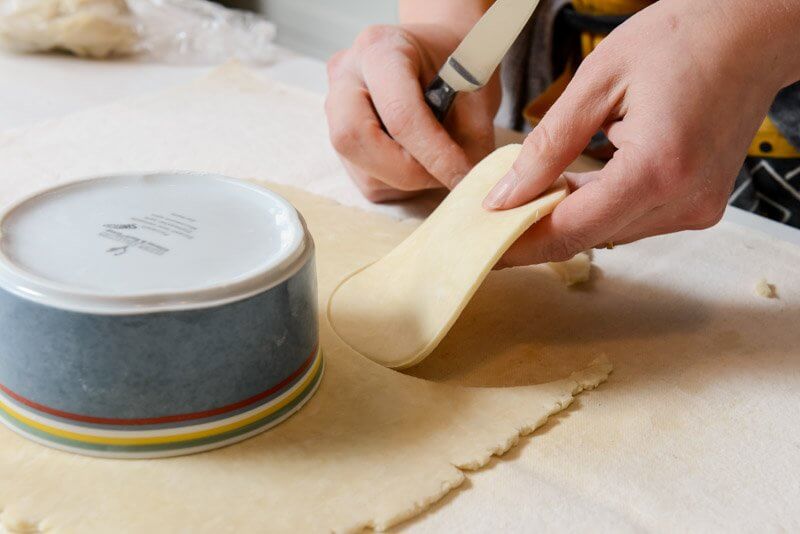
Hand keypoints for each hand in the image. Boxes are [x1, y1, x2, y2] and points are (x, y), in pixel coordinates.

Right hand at [326, 24, 500, 201]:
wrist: (436, 56)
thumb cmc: (456, 66)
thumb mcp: (476, 91)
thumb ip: (472, 134)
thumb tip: (465, 179)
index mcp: (380, 49)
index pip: (398, 112)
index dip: (433, 152)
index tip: (462, 174)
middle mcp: (346, 77)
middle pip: (353, 138)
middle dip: (405, 170)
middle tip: (445, 175)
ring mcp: (335, 111)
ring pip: (363, 170)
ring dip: (408, 180)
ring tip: (438, 162)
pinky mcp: (339, 143)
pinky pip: (367, 182)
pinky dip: (402, 184)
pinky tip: (420, 160)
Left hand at [484, 0, 799, 264]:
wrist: (752, 31)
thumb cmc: (684, 38)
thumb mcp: (598, 81)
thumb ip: (547, 146)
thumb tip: (506, 195)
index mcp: (657, 168)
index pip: (572, 230)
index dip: (520, 244)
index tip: (484, 245)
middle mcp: (684, 199)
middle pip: (590, 237)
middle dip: (537, 230)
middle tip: (495, 216)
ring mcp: (697, 207)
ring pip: (610, 232)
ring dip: (568, 217)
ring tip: (532, 191)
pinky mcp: (700, 205)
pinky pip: (633, 219)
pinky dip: (599, 207)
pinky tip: (574, 184)